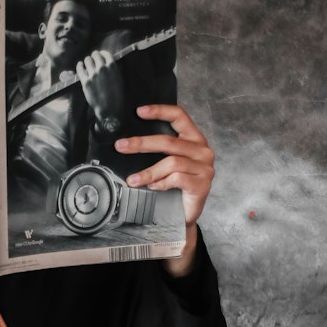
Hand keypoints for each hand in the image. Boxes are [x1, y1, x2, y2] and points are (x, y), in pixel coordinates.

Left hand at [76, 49, 125, 135]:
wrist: (109, 108)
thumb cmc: (117, 96)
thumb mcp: (119, 80)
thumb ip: (114, 70)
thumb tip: (109, 64)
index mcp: (112, 67)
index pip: (106, 54)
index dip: (102, 54)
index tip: (100, 55)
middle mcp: (102, 68)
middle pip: (95, 55)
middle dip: (94, 56)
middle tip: (93, 59)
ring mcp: (93, 74)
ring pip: (87, 60)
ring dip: (87, 61)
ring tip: (87, 63)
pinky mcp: (85, 81)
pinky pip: (80, 69)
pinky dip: (80, 65)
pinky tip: (80, 65)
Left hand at [113, 104, 215, 275]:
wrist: (184, 215)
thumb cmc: (174, 187)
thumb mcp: (167, 163)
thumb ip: (159, 150)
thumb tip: (129, 141)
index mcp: (194, 139)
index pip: (179, 116)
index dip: (160, 111)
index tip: (139, 112)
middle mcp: (202, 150)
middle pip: (169, 141)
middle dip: (141, 143)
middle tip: (121, 146)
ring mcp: (205, 167)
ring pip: (171, 162)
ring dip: (148, 171)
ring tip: (133, 180)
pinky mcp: (202, 184)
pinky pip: (176, 178)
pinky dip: (161, 183)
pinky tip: (153, 187)